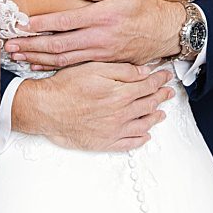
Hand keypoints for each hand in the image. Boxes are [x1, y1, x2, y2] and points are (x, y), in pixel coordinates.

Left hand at [4, 0, 182, 67]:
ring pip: (63, 58)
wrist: (166, 32)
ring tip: (17, 56)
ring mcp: (100, 53)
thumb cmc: (145, 6)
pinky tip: (38, 64)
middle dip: (31, 45)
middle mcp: (99, 37)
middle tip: (9, 45)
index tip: (22, 25)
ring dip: (37, 58)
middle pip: (58, 45)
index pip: (65, 22)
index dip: (42, 25)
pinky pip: (74, 66)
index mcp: (102, 17)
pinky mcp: (103, 62)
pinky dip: (53, 66)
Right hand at [10, 62, 174, 151]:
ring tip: (161, 114)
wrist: (45, 109)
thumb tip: (144, 72)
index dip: (159, 80)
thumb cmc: (65, 87)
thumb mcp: (93, 69)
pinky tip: (145, 135)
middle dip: (161, 97)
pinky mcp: (105, 143)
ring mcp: (114, 130)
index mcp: (120, 94)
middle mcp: (121, 114)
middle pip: (149, 104)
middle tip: (168, 93)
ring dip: (155, 117)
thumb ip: (121, 71)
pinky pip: (130, 143)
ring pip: (143, 124)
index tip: (165, 76)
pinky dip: (141, 139)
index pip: (148, 86)